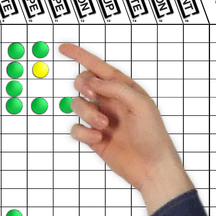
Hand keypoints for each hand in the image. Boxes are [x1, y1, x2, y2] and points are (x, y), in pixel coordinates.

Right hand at [59, 43, 193, 214]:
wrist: (152, 167)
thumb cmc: (152, 135)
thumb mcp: (140, 104)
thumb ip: (116, 88)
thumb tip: (93, 80)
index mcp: (123, 89)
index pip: (98, 67)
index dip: (80, 56)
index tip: (63, 48)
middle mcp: (110, 101)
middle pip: (83, 83)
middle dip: (83, 86)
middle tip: (92, 95)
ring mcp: (100, 119)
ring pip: (77, 105)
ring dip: (87, 113)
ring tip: (103, 126)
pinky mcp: (93, 137)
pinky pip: (76, 128)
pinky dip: (83, 132)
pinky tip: (98, 138)